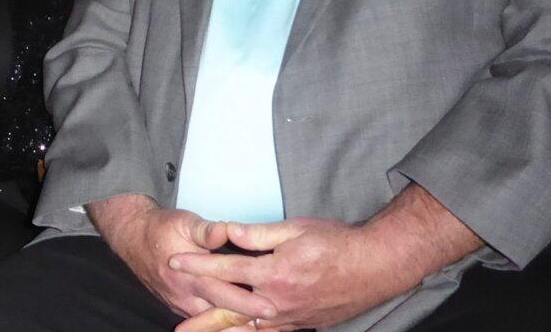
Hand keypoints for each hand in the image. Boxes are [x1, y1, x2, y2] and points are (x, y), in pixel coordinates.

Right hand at [88, 195, 275, 319]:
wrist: (132, 237)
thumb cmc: (160, 228)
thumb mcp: (184, 221)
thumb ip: (207, 230)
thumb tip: (228, 230)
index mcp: (189, 276)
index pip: (222, 292)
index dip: (247, 301)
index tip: (270, 305)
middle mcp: (185, 295)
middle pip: (221, 313)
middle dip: (248, 318)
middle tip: (273, 317)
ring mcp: (181, 304)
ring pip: (211, 320)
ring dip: (235, 322)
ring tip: (261, 323)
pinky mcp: (180, 305)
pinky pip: (203, 318)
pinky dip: (220, 323)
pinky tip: (239, 323)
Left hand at [171, 218, 405, 330]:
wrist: (374, 266)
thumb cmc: (337, 243)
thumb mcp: (295, 229)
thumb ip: (258, 234)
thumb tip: (227, 232)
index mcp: (274, 273)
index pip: (225, 270)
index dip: (197, 266)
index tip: (175, 263)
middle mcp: (278, 301)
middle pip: (229, 310)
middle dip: (200, 315)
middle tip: (176, 324)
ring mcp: (290, 317)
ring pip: (246, 329)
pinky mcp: (301, 324)